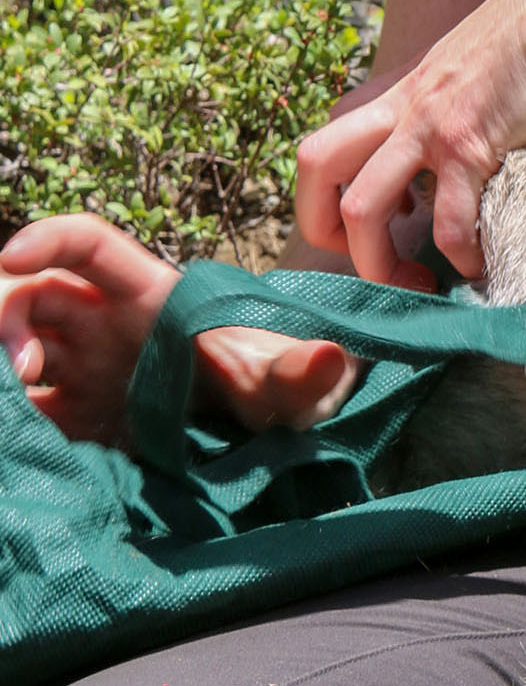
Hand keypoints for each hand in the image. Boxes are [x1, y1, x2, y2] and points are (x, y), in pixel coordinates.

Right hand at [0, 214, 358, 442]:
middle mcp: (102, 327)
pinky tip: (22, 447)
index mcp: (147, 298)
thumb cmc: (279, 394)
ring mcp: (81, 374)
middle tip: (24, 369)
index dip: (47, 239)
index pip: (87, 245)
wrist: (268, 445)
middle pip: (32, 295)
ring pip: (16, 351)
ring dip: (5, 370)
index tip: (13, 256)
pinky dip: (15, 422)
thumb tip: (332, 359)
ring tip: (20, 411)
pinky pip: (26, 413)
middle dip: (10, 319)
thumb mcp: (293, 386)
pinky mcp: (74, 424)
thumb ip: (303, 372)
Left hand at [293, 0, 525, 286]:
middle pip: (314, 164)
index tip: (386, 219)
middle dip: (323, 228)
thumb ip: (457, 97)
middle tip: (370, 262)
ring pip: (359, 209)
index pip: (329, 138)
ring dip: (379, 265)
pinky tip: (482, 266)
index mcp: (401, 90)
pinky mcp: (470, 143)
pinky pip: (447, 224)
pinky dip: (460, 259)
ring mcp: (430, 124)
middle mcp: (402, 106)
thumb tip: (467, 136)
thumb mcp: (476, 64)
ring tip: (418, 288)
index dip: (332, 189)